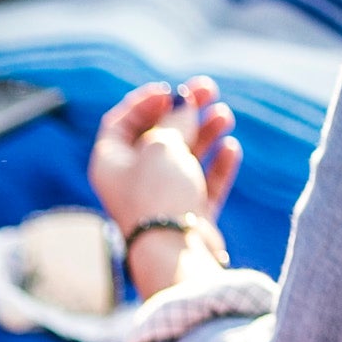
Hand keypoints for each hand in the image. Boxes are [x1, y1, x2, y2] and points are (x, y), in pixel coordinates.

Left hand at [87, 77, 240, 236]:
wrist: (174, 252)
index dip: (145, 101)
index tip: (170, 91)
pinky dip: (217, 165)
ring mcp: (162, 199)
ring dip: (206, 132)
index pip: (121, 123)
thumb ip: (175, 118)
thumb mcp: (162, 145)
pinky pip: (204, 184)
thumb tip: (184, 103)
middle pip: (159, 136)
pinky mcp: (188, 216)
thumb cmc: (158, 194)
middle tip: (209, 89)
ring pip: (185, 157)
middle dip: (185, 111)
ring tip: (225, 116)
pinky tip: (230, 148)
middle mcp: (132, 181)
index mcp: (110, 163)